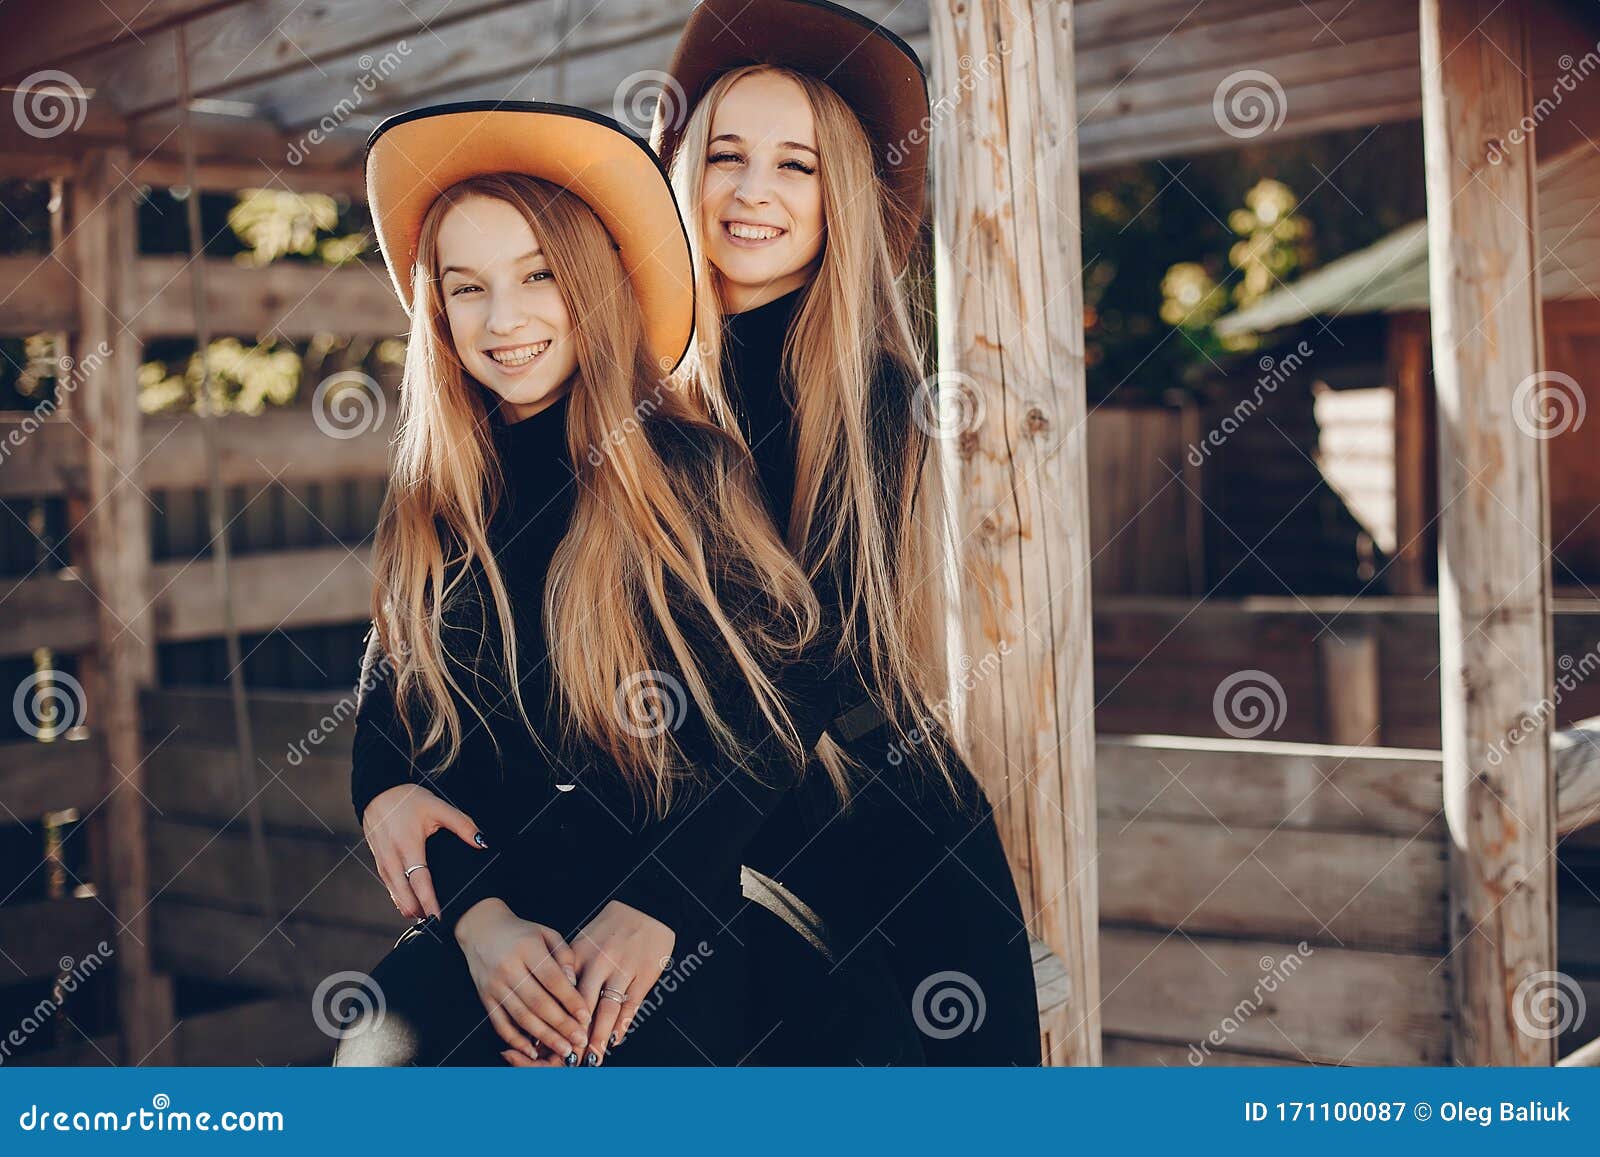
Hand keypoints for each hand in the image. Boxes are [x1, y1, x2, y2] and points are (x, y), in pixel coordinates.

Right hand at [361, 784, 483, 920]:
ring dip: (408, 907)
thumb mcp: (438, 807)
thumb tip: (482, 843)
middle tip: (435, 923)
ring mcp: (383, 861)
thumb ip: (462, 825)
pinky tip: (409, 906)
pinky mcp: (378, 861)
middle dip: (418, 911)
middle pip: (404, 894)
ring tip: (425, 918)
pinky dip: (399, 898)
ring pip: (394, 893)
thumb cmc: (410, 800)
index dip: (430, 902)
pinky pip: (389, 886)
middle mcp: (392, 858)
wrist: (378, 792)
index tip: (440, 917)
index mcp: (408, 846)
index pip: (420, 882)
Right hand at [455, 899, 592, 1063]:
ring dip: (544, 1036)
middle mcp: (508, 968)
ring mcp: (495, 985)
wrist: (481, 929)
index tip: (585, 1016)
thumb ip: (564, 955)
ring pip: (521, 1016)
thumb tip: (573, 983)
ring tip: (562, 1049)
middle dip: (561, 1025)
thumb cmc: (520, 932)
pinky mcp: (485, 997)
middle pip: (538, 1002)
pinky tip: (531, 1050)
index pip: (552, 979)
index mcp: (527, 948)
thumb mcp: (547, 933)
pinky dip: (515, 1040)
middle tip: (579, 1040)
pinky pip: (500, 1023)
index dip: (570, 1000)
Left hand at [569, 900, 674, 1064]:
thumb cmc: (610, 928)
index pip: (562, 994)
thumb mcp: (584, 942)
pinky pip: (631, 1003)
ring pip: (608, 1009)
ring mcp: (622, 968)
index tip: (546, 1043)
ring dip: (599, 1037)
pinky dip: (623, 1023)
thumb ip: (570, 970)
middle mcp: (599, 962)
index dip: (554, 1020)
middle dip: (575, 1035)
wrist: (646, 906)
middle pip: (583, 1006)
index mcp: (579, 955)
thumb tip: (555, 1005)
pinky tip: (616, 1039)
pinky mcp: (643, 973)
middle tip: (568, 1060)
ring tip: (592, 1059)